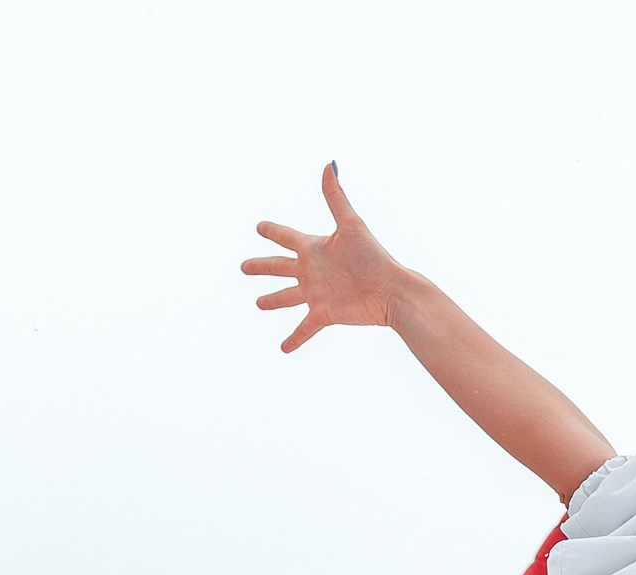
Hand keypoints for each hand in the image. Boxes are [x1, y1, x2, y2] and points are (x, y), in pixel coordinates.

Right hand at [243, 163, 414, 353]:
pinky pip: (304, 328)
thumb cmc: (375, 257)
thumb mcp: (351, 225)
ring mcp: (316, 293)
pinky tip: (282, 349)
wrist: (392, 291)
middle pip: (279, 267)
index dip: (272, 232)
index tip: (259, 227)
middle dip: (261, 267)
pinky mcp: (324, 314)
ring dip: (272, 301)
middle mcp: (312, 270)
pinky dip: (294, 339)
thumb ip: (336, 197)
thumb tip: (329, 164)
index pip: (286, 237)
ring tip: (259, 304)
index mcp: (315, 248)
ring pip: (286, 298)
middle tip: (243, 267)